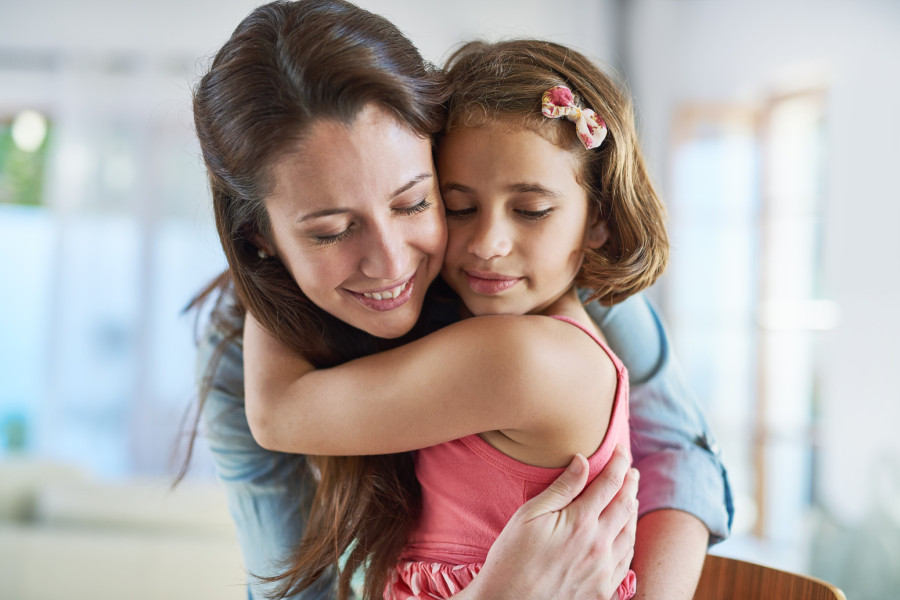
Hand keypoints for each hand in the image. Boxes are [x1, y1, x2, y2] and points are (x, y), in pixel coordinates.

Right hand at [459, 445, 638, 599]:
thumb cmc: (511, 558)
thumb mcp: (529, 516)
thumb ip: (561, 488)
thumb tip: (583, 461)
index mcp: (580, 522)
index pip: (610, 483)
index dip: (618, 462)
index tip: (620, 449)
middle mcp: (599, 545)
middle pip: (626, 505)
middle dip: (630, 483)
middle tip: (630, 469)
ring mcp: (603, 570)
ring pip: (630, 533)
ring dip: (633, 509)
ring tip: (630, 496)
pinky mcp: (602, 590)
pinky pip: (626, 560)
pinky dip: (629, 540)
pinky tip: (625, 533)